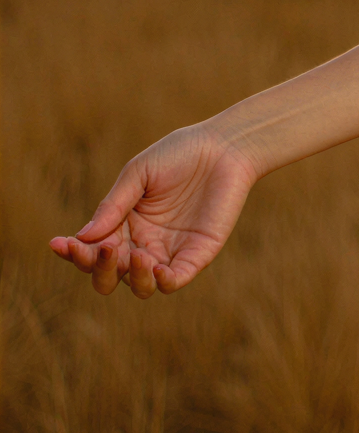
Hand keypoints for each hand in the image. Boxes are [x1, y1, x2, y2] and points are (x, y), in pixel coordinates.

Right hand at [48, 125, 259, 297]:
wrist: (225, 146)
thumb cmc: (179, 154)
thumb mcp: (139, 174)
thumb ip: (113, 205)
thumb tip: (82, 237)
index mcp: (123, 225)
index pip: (92, 250)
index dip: (74, 252)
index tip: (59, 243)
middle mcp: (143, 244)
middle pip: (110, 275)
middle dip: (98, 269)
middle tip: (103, 249)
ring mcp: (170, 252)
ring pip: (140, 286)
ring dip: (131, 277)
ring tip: (136, 255)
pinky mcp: (198, 254)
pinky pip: (175, 280)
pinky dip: (162, 282)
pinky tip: (156, 268)